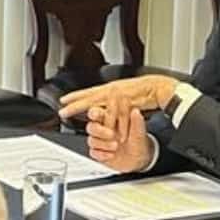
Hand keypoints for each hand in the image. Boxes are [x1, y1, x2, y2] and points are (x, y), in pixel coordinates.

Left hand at [58, 75, 178, 120]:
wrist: (156, 87)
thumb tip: (98, 101)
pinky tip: (112, 132)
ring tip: (89, 128)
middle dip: (75, 106)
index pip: (88, 92)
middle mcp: (111, 90)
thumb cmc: (140, 90)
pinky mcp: (129, 103)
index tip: (63, 100)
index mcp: (108, 87)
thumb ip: (108, 97)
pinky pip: (120, 116)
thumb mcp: (119, 91)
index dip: (75, 97)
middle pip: (89, 99)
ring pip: (104, 110)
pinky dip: (116, 125)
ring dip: (96, 120)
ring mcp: (119, 96)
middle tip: (63, 112)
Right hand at [83, 95, 155, 172]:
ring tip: (116, 146)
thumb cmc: (137, 142)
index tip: (98, 115)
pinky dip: (102, 155)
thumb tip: (136, 111)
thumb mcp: (139, 133)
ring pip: (92, 140)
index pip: (96, 113)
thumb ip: (137, 122)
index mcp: (110, 119)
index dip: (94, 113)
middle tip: (112, 134)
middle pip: (91, 127)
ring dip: (103, 144)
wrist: (139, 160)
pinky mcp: (98, 153)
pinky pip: (93, 153)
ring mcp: (99, 142)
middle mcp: (102, 129)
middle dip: (99, 131)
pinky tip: (112, 155)